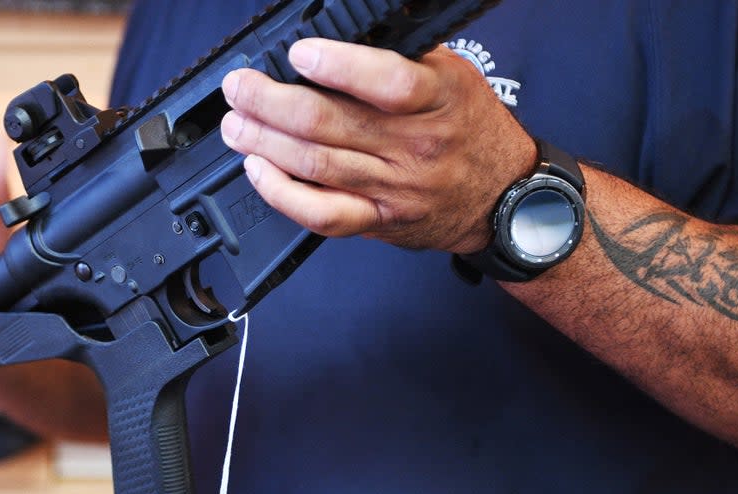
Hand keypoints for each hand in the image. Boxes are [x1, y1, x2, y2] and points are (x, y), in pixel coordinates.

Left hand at [219, 38, 535, 252]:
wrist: (501, 196)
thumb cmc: (470, 129)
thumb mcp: (453, 76)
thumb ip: (402, 56)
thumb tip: (342, 29)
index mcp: (439, 99)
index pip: (389, 83)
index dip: (338, 66)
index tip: (300, 53)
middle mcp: (415, 146)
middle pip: (330, 124)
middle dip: (271, 102)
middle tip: (240, 88)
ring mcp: (394, 187)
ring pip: (316, 165)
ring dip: (264, 141)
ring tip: (235, 123)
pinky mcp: (378, 220)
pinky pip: (322, 214)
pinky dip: (282, 194)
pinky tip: (257, 170)